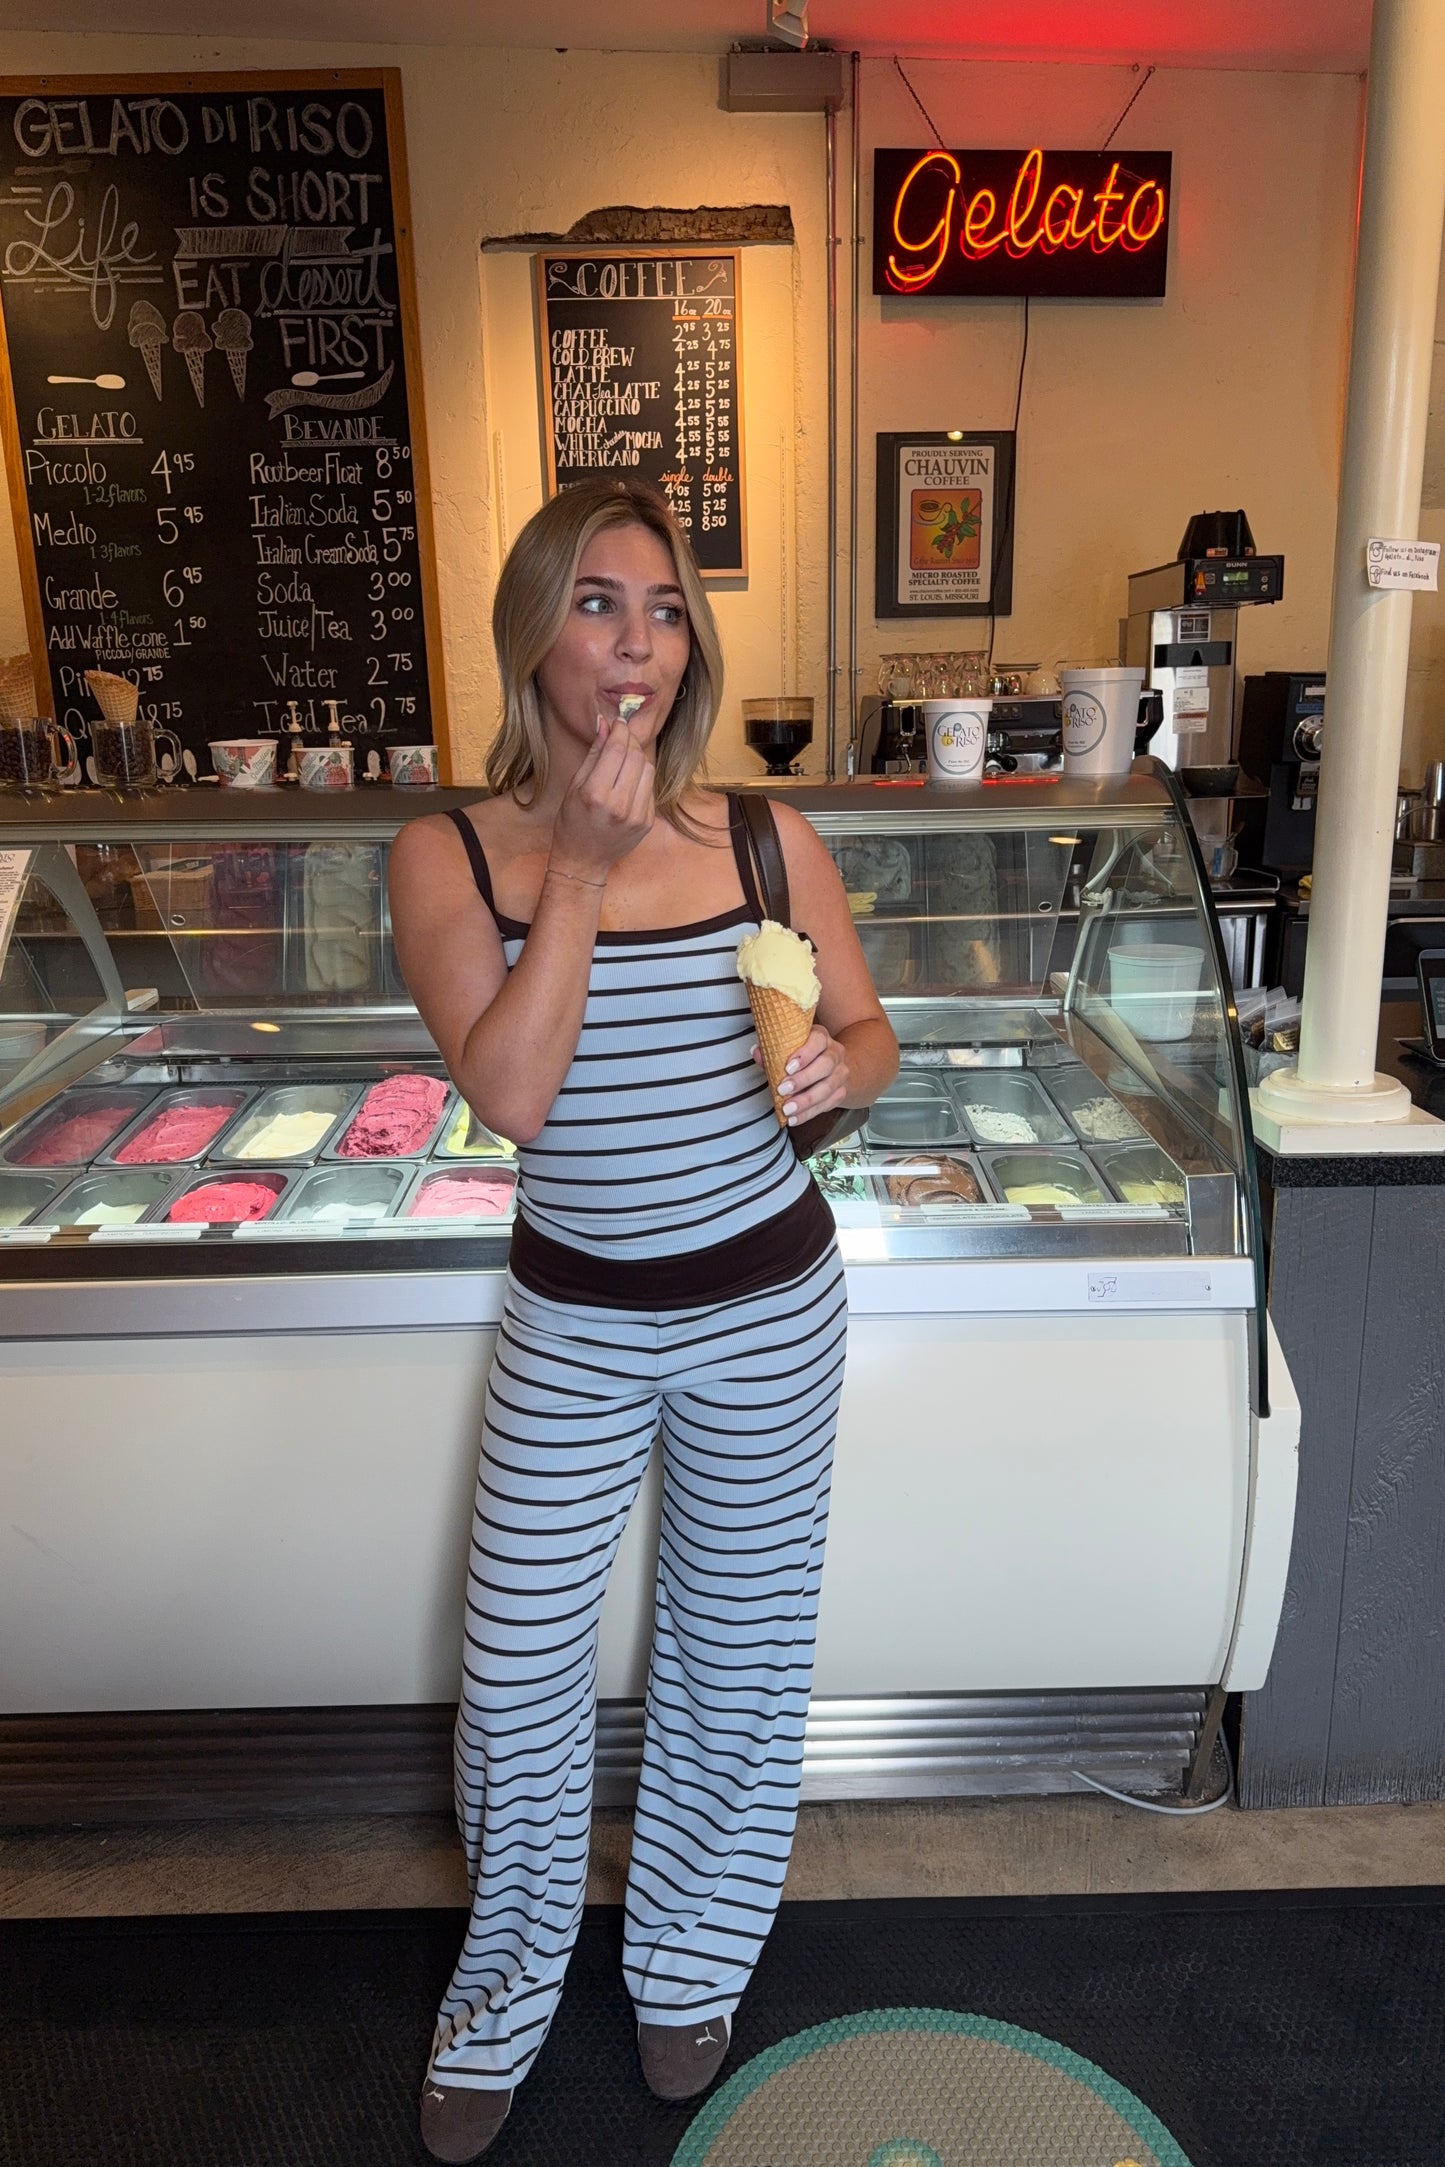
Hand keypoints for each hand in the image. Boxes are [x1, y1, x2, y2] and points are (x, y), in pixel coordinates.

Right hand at [551, 717, 654, 879]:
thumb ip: (594, 754)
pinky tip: (627, 782)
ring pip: (648, 769)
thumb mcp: (575, 786)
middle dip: (630, 740)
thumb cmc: (572, 823)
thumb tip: (604, 724)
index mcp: (596, 794)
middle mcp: (619, 805)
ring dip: (637, 758)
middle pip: (636, 756)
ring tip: (623, 760)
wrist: (583, 861)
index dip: (620, 730)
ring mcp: (637, 815)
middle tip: (621, 736)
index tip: (618, 721)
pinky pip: (650, 787)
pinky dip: (641, 778)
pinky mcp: (647, 822)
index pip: (617, 749)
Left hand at [753, 1024, 849, 1124]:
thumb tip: (756, 1053)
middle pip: (825, 1066)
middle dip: (803, 1080)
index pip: (818, 1041)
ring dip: (806, 1101)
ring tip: (787, 1110)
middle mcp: (835, 1053)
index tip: (787, 1068)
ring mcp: (840, 1073)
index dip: (804, 1054)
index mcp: (821, 1037)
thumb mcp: (786, 1048)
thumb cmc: (799, 1054)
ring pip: (828, 1088)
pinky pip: (828, 1104)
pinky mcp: (841, 1091)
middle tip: (782, 1090)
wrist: (826, 1067)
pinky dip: (809, 1113)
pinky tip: (794, 1119)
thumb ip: (771, 1050)